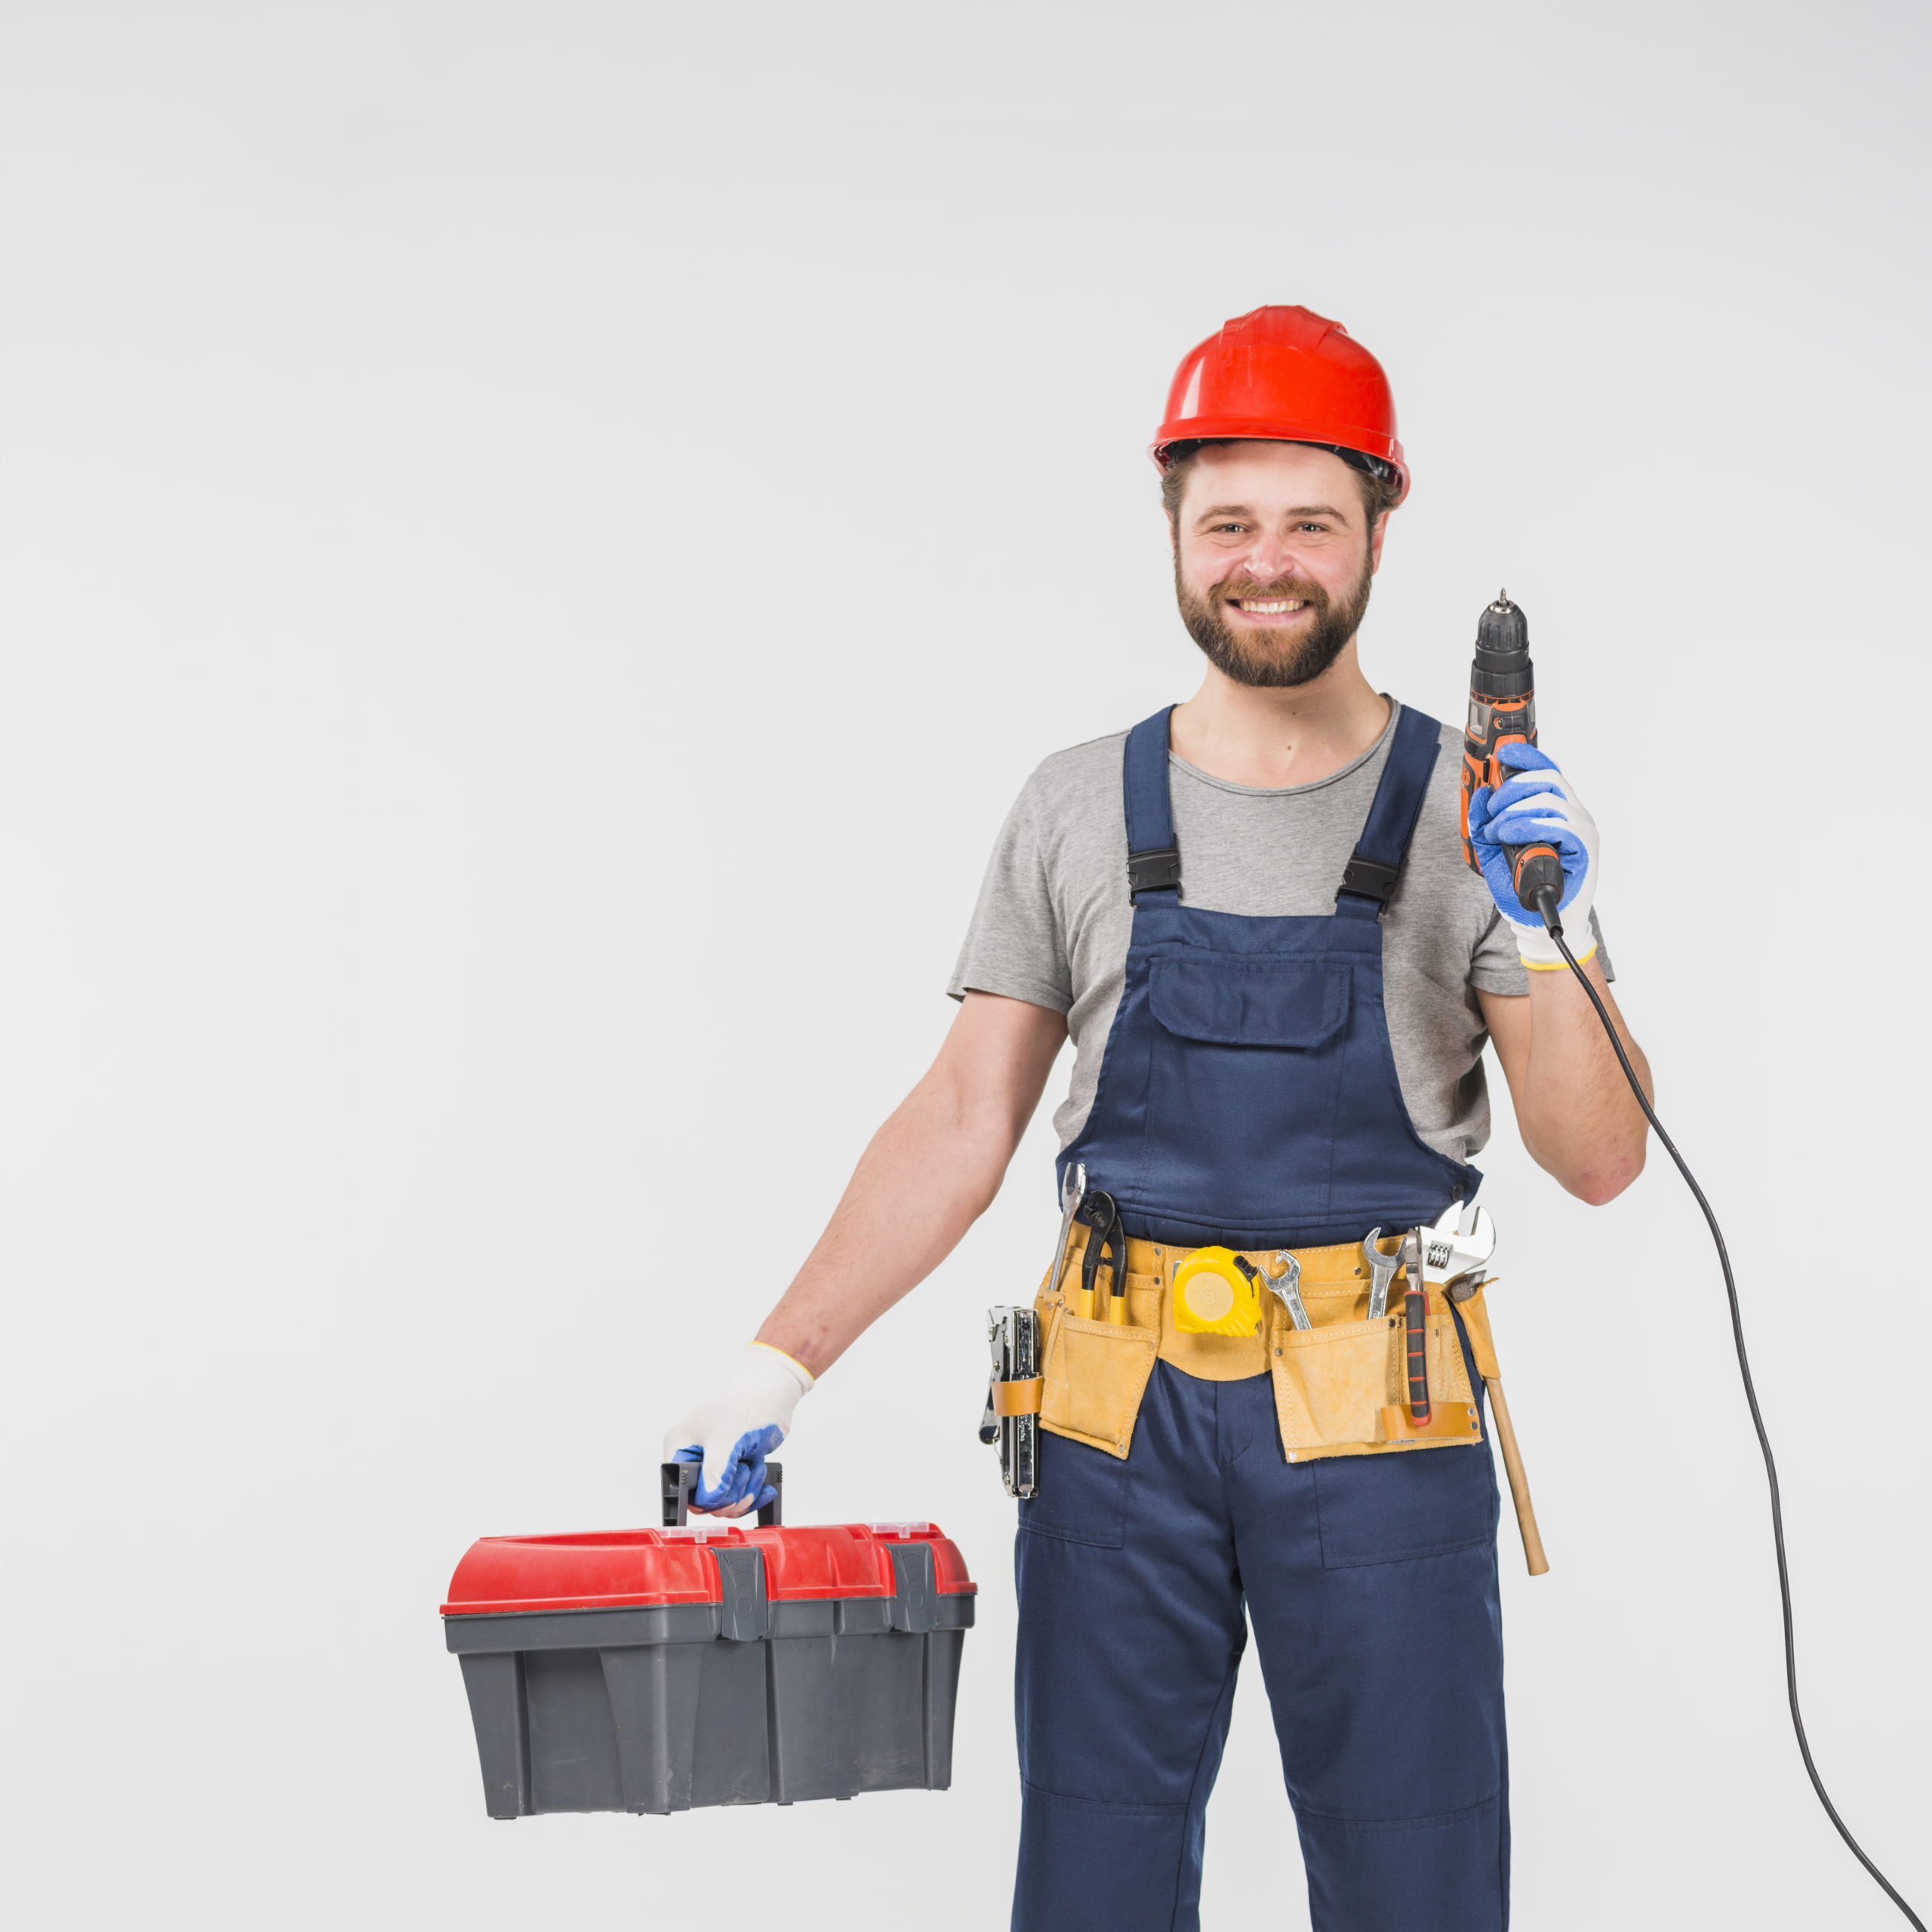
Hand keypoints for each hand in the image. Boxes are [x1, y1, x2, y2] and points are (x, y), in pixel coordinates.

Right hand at [661, 1343, 813, 1514]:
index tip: (724, 1492)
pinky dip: (754, 1493)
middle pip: (704, 1500)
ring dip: (745, 1491)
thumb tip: (710, 1501)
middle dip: (730, 1494)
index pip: (681, 1488)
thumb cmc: (745, 1406)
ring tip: (756, 1467)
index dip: (702, 1497)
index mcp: (680, 1447)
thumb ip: (715, 1472)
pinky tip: (765, 1486)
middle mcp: (694, 1459)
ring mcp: (714, 1466)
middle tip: (745, 1472)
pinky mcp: (733, 1471)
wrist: (772, 1396)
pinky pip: (739, 1497)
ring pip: (724, 1501)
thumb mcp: (726, 1439)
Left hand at [1467, 742, 1599, 967]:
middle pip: (1547, 779)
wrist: (1540, 924)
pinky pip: (1557, 824)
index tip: (1504, 753)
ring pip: (1549, 799)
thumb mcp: (1494, 852)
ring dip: (1514, 810)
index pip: (1547, 772)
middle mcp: (1573, 815)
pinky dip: (1526, 825)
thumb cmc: (1524, 888)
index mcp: (1557, 811)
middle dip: (1512, 787)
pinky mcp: (1584, 848)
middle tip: (1491, 808)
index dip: (1527, 758)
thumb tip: (1481, 795)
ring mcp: (1581, 830)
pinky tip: (1509, 835)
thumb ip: (1485, 824)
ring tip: (1496, 831)